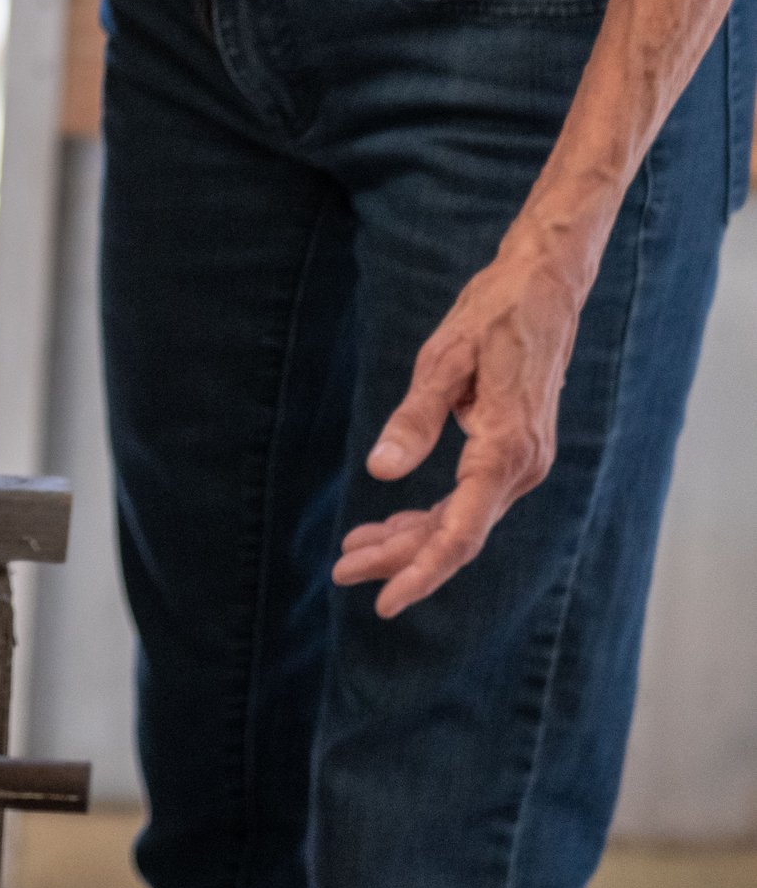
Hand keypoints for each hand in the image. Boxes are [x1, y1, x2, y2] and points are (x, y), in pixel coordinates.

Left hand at [333, 244, 585, 615]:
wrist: (545, 286)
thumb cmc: (492, 314)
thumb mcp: (443, 360)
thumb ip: (414, 420)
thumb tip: (380, 472)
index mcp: (505, 449)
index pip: (460, 532)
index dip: (420, 571)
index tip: (384, 600)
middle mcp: (521, 466)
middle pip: (455, 534)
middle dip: (399, 557)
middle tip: (341, 569)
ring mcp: (522, 462)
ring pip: (461, 520)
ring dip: (410, 538)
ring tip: (354, 550)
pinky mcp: (514, 451)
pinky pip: (469, 499)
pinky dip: (431, 514)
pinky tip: (394, 522)